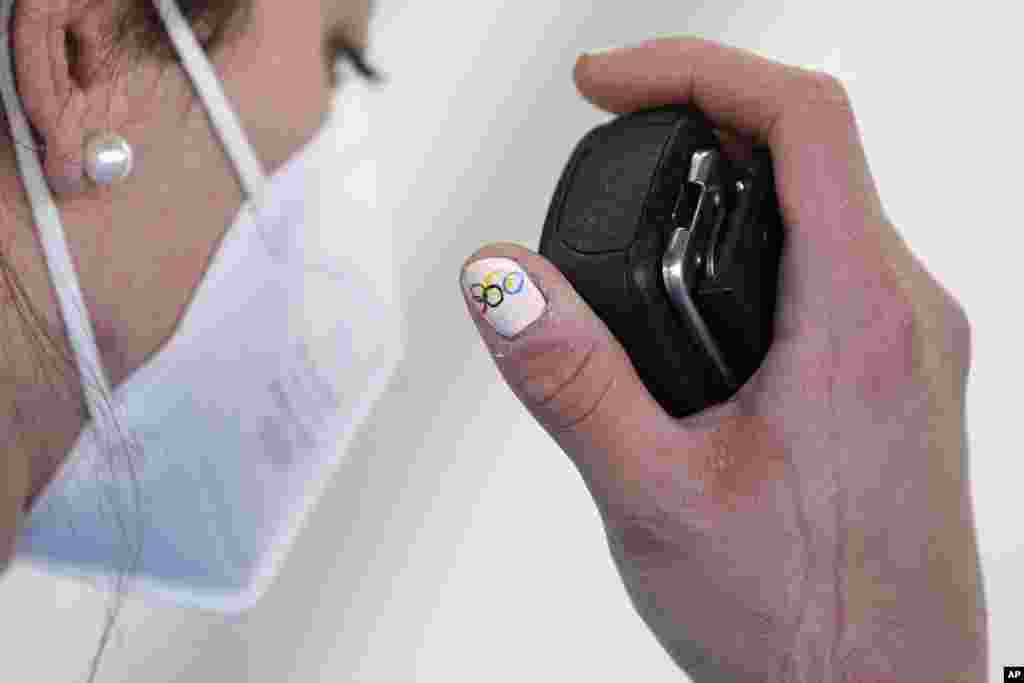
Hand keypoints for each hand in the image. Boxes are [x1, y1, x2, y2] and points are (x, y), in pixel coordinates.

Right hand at [459, 37, 985, 681]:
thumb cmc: (803, 628)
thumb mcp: (655, 496)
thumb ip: (571, 379)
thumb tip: (501, 277)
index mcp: (859, 318)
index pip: (804, 118)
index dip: (696, 70)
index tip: (606, 86)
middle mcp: (902, 314)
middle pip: (811, 150)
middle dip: (700, 119)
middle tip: (608, 135)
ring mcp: (906, 345)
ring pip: (821, 207)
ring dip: (724, 185)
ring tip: (633, 205)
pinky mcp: (893, 376)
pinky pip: (828, 265)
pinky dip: (751, 242)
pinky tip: (694, 295)